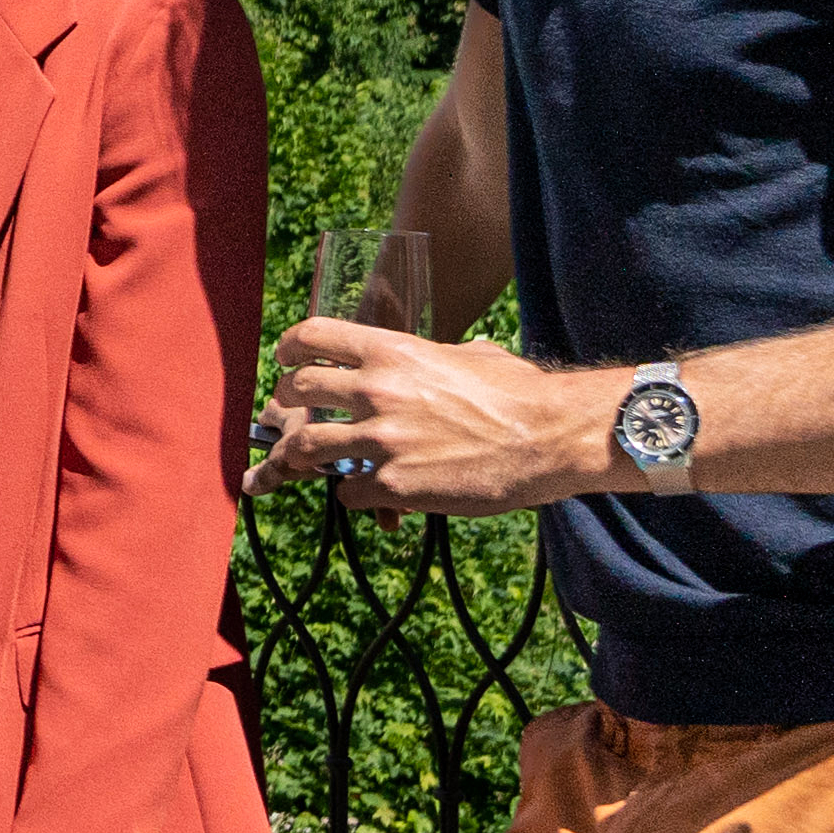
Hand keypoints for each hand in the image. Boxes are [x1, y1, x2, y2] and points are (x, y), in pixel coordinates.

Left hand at [251, 316, 609, 515]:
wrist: (549, 437)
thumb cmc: (520, 394)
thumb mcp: (472, 356)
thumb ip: (440, 356)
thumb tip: (448, 354)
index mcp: (393, 351)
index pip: (314, 337)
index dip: (290, 349)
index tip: (284, 360)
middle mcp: (377, 390)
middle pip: (297, 392)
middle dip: (285, 406)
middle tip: (285, 417)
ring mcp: (380, 439)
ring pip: (305, 449)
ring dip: (296, 460)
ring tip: (287, 469)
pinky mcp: (392, 484)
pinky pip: (346, 493)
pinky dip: (350, 495)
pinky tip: (364, 496)